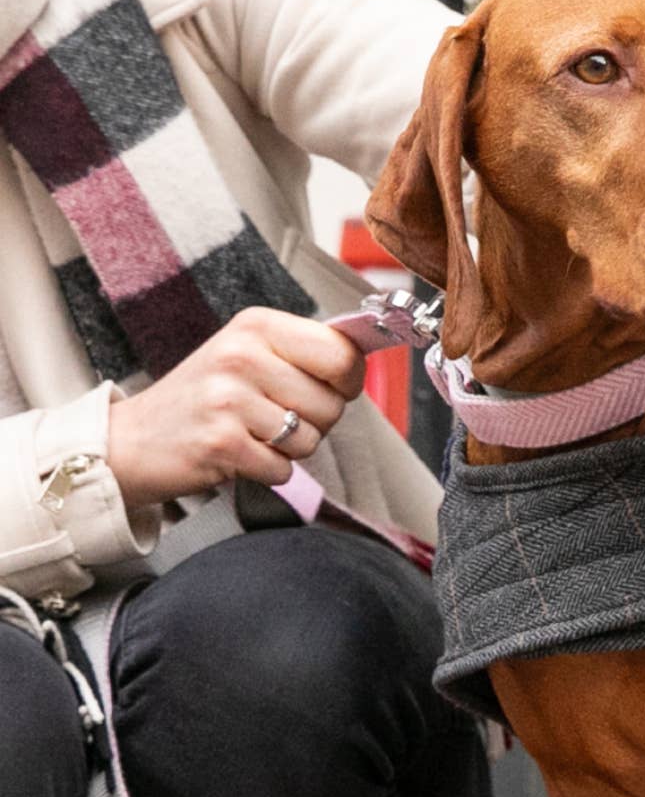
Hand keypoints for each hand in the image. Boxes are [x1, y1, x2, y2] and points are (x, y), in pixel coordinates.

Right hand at [104, 308, 365, 508]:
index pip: (342, 354)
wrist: (131, 440)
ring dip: (288, 449)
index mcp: (256, 325)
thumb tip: (361, 359)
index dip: (348, 381)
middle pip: (332, 404)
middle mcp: (241, 355)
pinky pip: (283, 469)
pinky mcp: (221, 442)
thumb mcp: (250, 356)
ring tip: (250, 433)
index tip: (329, 387)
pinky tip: (237, 453)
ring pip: (310, 440)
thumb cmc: (205, 399)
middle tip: (271, 416)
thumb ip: (304, 354)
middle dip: (314, 421)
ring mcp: (228, 398)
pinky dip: (267, 471)